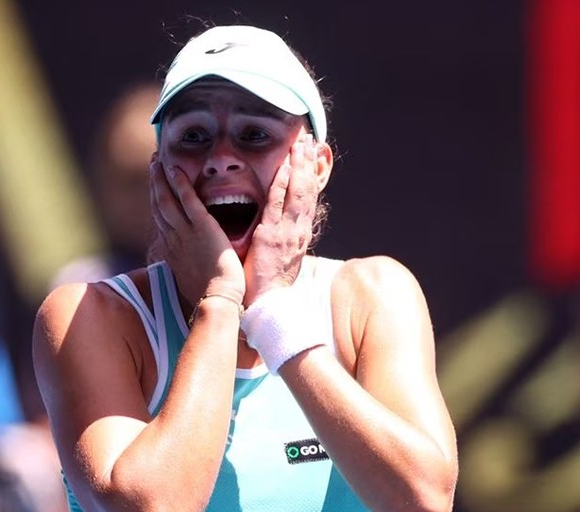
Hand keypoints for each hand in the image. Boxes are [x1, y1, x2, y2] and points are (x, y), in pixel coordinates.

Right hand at [150, 158, 244, 305]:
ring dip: (160, 178)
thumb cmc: (210, 295)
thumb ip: (190, 267)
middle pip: (158, 206)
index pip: (161, 221)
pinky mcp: (202, 226)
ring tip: (157, 161)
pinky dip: (179, 182)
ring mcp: (185, 232)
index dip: (156, 202)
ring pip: (166, 199)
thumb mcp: (192, 280)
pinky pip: (187, 199)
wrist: (218, 299)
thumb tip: (189, 268)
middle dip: (154, 184)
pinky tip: (174, 168)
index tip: (155, 189)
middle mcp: (173, 239)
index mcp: (173, 251)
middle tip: (153, 166)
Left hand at [243, 133, 318, 305]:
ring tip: (301, 145)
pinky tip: (285, 166)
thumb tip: (286, 226)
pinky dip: (283, 183)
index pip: (309, 198)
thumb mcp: (284, 256)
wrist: (267, 303)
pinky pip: (278, 204)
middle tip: (310, 141)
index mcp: (300, 234)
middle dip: (309, 164)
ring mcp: (287, 231)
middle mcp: (299, 230)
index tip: (312, 157)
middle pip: (308, 190)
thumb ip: (286, 238)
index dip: (312, 175)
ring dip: (300, 166)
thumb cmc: (270, 282)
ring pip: (298, 192)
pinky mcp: (271, 235)